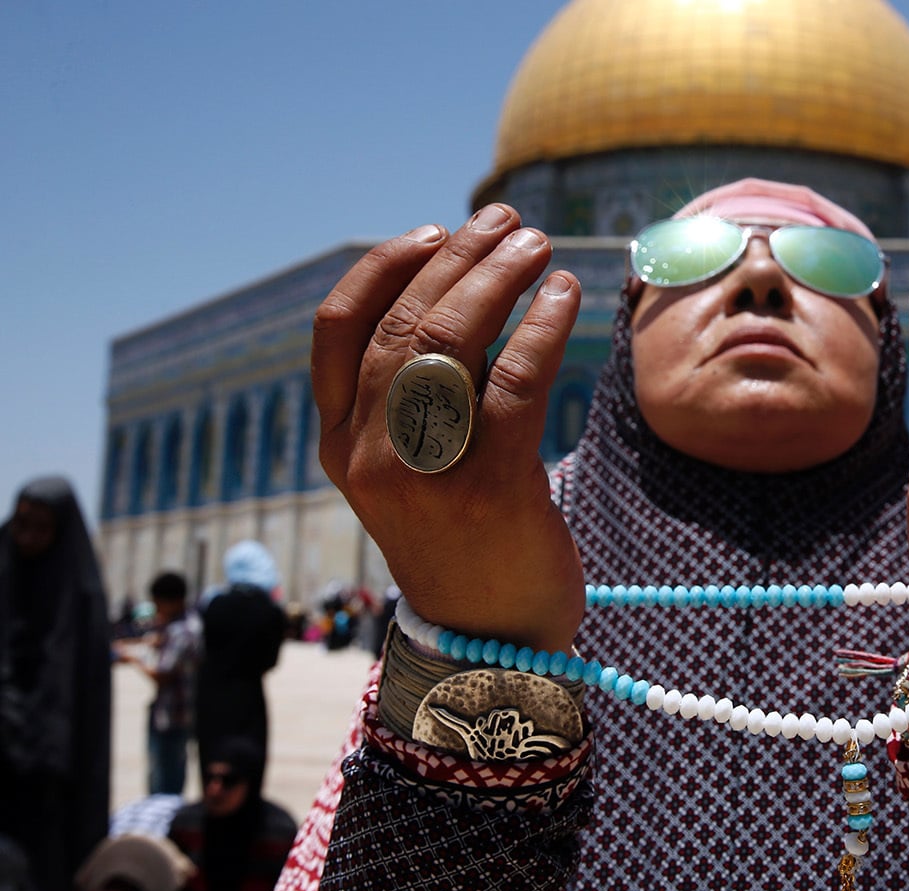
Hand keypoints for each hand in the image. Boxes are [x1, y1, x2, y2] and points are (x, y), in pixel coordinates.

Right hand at [312, 205, 584, 650]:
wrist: (489, 644)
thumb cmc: (462, 542)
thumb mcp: (413, 470)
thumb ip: (421, 395)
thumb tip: (468, 293)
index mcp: (338, 444)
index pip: (337, 331)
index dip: (383, 268)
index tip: (434, 232)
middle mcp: (368, 453)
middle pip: (404, 324)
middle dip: (461, 258)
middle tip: (511, 224)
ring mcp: (425, 471)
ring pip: (451, 342)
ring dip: (500, 277)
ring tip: (540, 245)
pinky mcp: (491, 486)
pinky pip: (517, 380)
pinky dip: (544, 324)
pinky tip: (566, 295)